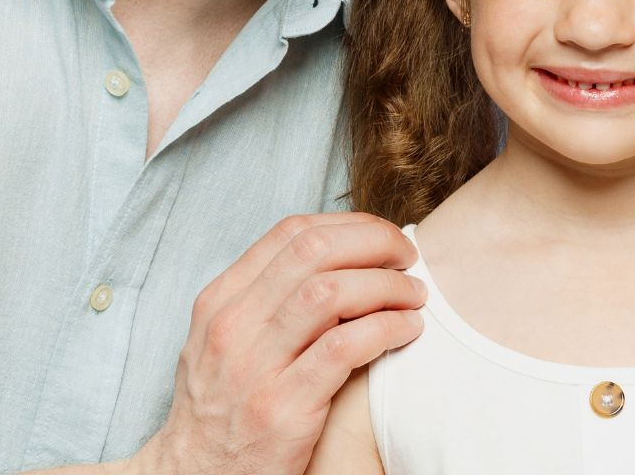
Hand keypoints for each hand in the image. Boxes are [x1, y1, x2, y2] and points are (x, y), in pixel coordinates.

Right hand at [134, 213, 424, 474]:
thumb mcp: (225, 341)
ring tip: (414, 296)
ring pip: (331, 293)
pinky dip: (385, 329)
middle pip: (314, 252)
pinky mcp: (283, 409)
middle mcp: (232, 326)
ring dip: (387, 287)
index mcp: (221, 301)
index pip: (291, 233)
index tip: (382, 238)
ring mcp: (254, 367)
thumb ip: (266, 299)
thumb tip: (335, 258)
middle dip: (374, 243)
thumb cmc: (222, 409)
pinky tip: (405, 331)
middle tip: (407, 258)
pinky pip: (344, 348)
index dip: (349, 226)